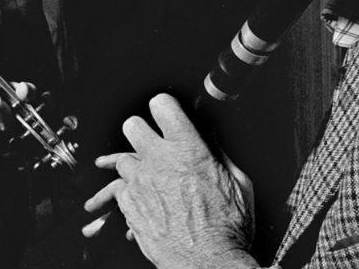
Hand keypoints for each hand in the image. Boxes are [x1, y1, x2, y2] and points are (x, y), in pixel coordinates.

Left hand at [82, 94, 256, 268]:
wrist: (208, 262)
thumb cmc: (228, 227)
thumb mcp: (239, 183)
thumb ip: (220, 153)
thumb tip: (211, 135)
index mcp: (188, 149)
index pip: (162, 105)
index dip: (164, 108)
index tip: (167, 114)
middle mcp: (159, 161)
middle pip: (132, 126)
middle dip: (142, 133)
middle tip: (153, 144)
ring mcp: (140, 182)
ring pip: (122, 159)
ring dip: (136, 166)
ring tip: (151, 178)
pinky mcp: (128, 205)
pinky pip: (119, 188)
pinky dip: (130, 193)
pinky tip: (143, 199)